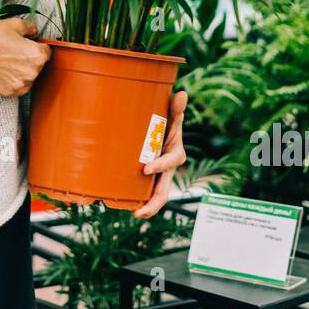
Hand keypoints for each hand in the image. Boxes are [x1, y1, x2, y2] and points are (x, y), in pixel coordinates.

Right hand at [0, 17, 52, 96]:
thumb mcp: (15, 24)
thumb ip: (30, 28)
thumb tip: (34, 31)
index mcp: (38, 55)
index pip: (47, 51)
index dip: (37, 45)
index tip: (28, 44)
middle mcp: (32, 72)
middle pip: (38, 65)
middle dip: (29, 58)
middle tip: (14, 51)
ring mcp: (21, 83)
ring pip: (28, 76)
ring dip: (22, 70)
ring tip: (8, 60)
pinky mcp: (10, 91)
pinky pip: (18, 86)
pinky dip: (13, 79)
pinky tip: (4, 69)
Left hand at [132, 89, 187, 218]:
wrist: (164, 130)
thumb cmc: (168, 122)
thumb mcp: (172, 116)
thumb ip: (176, 108)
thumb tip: (182, 94)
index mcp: (176, 154)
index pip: (170, 162)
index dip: (160, 166)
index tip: (146, 169)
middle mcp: (168, 169)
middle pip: (164, 190)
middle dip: (154, 203)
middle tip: (140, 212)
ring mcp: (159, 176)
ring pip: (156, 195)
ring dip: (147, 206)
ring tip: (134, 214)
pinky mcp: (150, 178)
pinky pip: (145, 191)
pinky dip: (138, 200)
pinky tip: (127, 206)